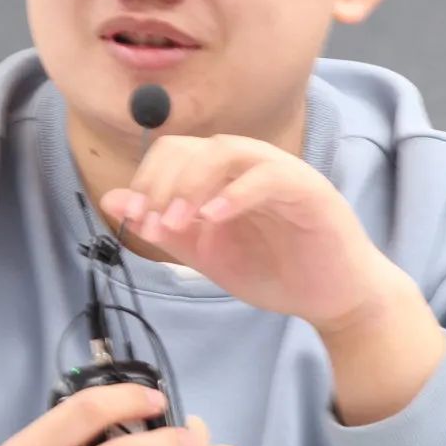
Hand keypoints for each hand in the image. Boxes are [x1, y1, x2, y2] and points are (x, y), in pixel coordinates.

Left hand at [101, 133, 399, 331]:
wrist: (332, 299)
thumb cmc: (275, 270)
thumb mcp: (207, 253)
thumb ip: (165, 227)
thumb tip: (113, 200)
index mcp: (224, 175)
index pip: (174, 152)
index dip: (148, 181)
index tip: (138, 219)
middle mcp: (250, 164)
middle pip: (196, 146)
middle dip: (164, 182)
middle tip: (156, 223)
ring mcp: (281, 173)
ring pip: (228, 151)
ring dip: (193, 183)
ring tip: (179, 220)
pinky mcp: (309, 191)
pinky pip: (268, 176)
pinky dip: (235, 194)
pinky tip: (213, 218)